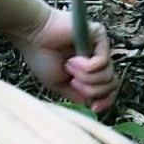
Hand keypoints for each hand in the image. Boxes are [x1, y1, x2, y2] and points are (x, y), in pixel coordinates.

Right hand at [0, 0, 116, 111]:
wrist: (31, 35)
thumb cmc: (41, 56)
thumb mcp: (60, 84)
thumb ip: (79, 95)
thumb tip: (95, 106)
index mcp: (90, 70)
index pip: (109, 89)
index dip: (106, 101)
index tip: (94, 108)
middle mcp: (98, 58)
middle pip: (112, 85)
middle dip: (92, 90)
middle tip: (73, 82)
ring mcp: (100, 47)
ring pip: (108, 75)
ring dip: (86, 78)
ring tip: (69, 67)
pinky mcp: (100, 36)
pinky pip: (103, 61)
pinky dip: (87, 67)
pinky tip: (72, 60)